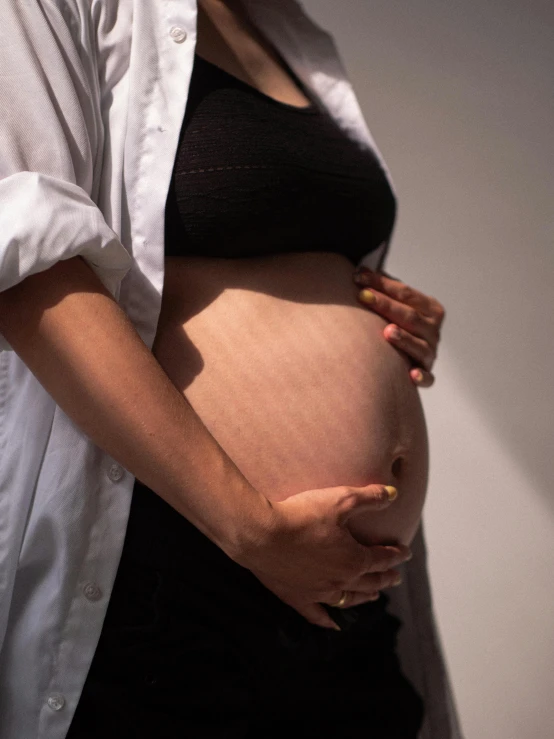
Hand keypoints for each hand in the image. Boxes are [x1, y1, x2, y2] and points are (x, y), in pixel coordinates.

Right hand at [235, 482, 411, 629]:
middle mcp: (341, 581)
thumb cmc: (301, 515)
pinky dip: (328, 620)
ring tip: (374, 595)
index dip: (395, 555)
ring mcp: (319, 593)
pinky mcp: (297, 598)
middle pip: (369, 581)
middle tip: (395, 576)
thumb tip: (394, 494)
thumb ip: (369, 497)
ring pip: (349, 599)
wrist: (261, 534)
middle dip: (385, 577)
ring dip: (364, 596)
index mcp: (354, 559)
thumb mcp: (340, 499)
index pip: (382, 558)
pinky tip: (334, 624)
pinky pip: (317, 615)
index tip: (405, 552)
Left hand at [353, 267, 444, 387]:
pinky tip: (411, 374)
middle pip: (409, 316)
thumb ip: (382, 287)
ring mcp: (431, 353)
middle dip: (385, 305)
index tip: (358, 277)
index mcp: (430, 308)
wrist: (413, 357)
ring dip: (404, 340)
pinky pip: (427, 378)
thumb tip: (359, 270)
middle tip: (363, 296)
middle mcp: (433, 330)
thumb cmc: (400, 323)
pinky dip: (421, 376)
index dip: (382, 284)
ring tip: (388, 332)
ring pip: (418, 346)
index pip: (405, 293)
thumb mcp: (396, 303)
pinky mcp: (427, 374)